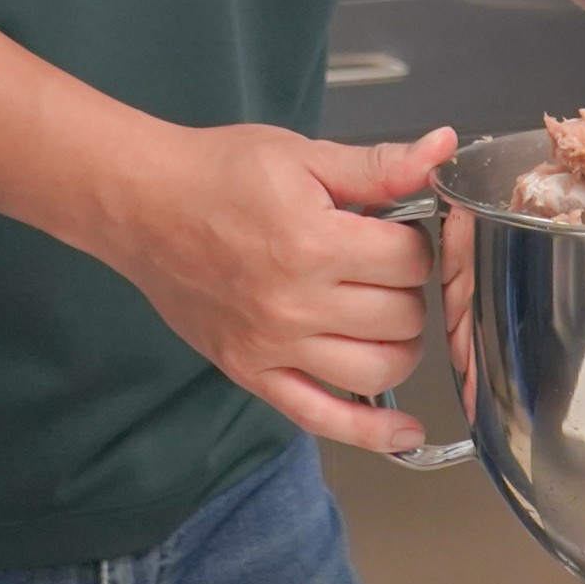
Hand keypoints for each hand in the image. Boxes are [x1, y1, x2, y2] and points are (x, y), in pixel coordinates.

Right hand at [88, 124, 448, 453]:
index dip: (414, 241)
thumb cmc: (217, 175)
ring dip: (399, 344)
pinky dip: (371, 433)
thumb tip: (442, 150)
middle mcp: (295, 303)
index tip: (393, 230)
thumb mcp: (303, 155)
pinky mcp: (252, 372)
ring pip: (379, 370)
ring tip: (383, 314)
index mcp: (313, 243)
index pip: (410, 260)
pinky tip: (405, 432)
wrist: (142, 205)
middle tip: (382, 266)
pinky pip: (321, 417)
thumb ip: (379, 165)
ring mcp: (273, 346)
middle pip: (402, 316)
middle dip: (407, 288)